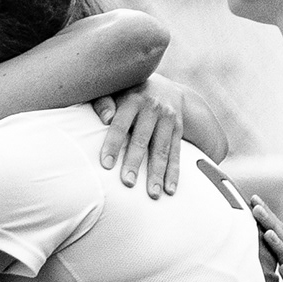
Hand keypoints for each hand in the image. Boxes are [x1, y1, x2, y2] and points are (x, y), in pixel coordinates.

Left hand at [94, 71, 195, 196]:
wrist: (165, 87)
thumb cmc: (128, 94)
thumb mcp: (115, 90)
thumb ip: (105, 102)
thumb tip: (104, 119)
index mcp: (133, 99)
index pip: (120, 124)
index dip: (113, 144)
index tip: (106, 165)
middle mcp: (152, 108)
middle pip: (142, 139)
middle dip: (135, 162)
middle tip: (128, 183)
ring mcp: (168, 119)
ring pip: (162, 150)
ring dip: (157, 173)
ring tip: (152, 194)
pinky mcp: (178, 130)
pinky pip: (176, 153)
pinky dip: (174, 173)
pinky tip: (170, 190)